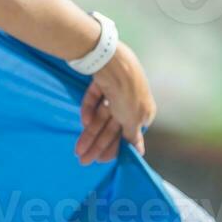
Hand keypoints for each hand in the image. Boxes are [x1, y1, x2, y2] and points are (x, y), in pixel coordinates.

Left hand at [73, 43, 156, 164]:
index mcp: (144, 112)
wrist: (113, 61)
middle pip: (111, 127)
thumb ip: (133, 136)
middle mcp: (130, 102)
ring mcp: (115, 91)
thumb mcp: (133, 120)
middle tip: (83, 160)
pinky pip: (95, 99)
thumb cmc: (128, 94)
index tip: (101, 160)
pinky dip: (89, 109)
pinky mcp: (102, 81)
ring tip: (77, 150)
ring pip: (100, 116)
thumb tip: (140, 152)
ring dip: (89, 134)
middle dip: (97, 145)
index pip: (127, 134)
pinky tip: (84, 121)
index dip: (114, 148)